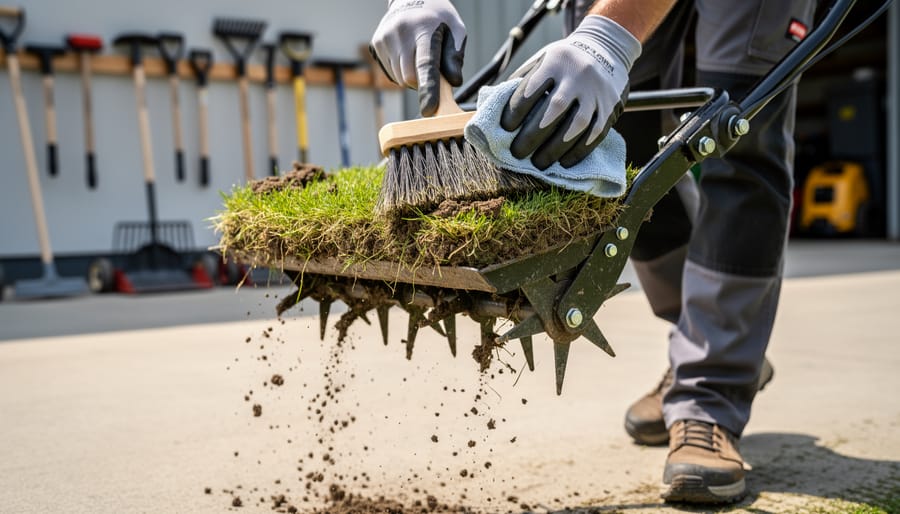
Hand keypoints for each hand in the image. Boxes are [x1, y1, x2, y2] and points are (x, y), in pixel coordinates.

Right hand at [370, 0, 466, 115]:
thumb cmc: (438, 18)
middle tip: (431, 68)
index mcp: (423, 29)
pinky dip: (401, 71)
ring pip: (400, 78)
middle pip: (410, 78)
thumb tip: (453, 81)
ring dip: (412, 77)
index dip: (428, 90)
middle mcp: (401, 33)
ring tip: (418, 56)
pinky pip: (391, 73)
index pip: (425, 65)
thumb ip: (455, 55)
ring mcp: (386, 38)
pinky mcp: (377, 43)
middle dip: (422, 82)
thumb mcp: (456, 29)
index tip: (430, 110)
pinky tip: (407, 54)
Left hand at [500, 15, 640, 169]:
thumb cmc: (564, 61)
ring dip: (555, 148)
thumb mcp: (543, 58)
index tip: (506, 129)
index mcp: (555, 61)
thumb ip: (523, 79)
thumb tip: (498, 106)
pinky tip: (564, 162)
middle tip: (517, 153)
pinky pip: (595, 133)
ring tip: (539, 163)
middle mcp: (578, 75)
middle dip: (533, 135)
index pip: (532, 89)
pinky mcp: (610, 107)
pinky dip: (578, 151)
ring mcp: (597, 92)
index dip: (516, 111)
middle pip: (554, 109)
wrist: (606, 48)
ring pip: (577, 124)